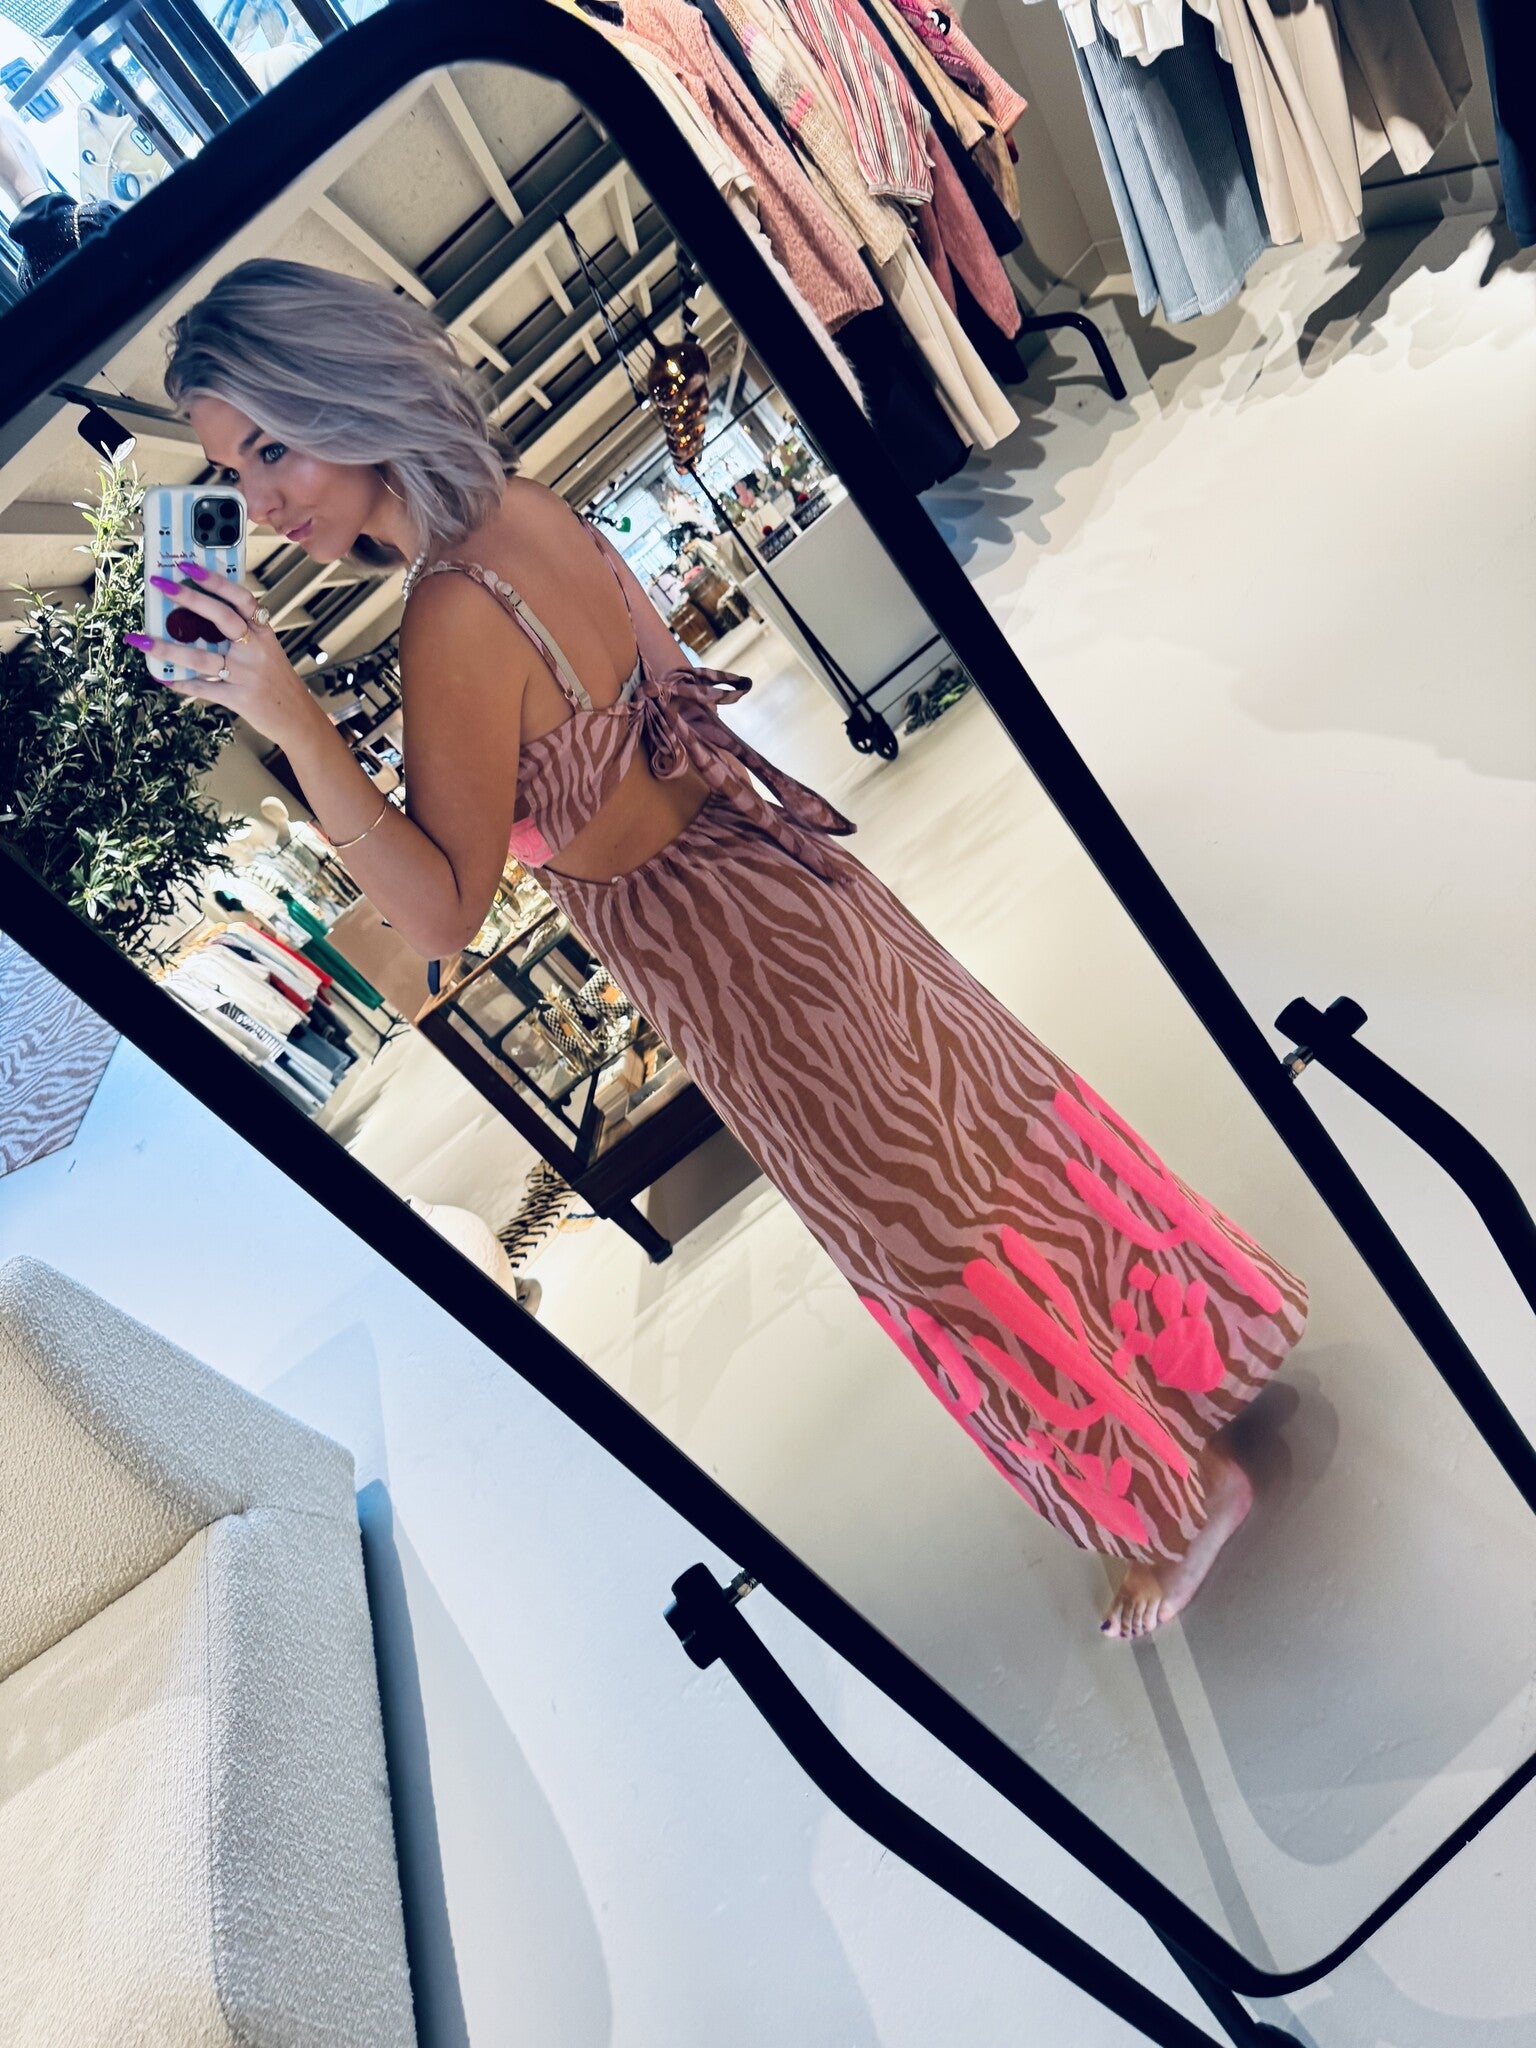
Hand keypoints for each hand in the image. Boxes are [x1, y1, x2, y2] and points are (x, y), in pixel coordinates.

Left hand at [124, 561, 321, 753]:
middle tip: (159, 584)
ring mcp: (246, 675)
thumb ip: (240, 631)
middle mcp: (255, 650)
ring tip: (140, 639)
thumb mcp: (266, 649)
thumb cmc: (276, 680)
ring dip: (167, 648)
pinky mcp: (238, 698)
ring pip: (202, 657)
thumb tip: (196, 612)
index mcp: (262, 633)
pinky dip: (180, 682)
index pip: (240, 598)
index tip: (188, 565)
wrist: (298, 718)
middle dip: (188, 598)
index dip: (215, 580)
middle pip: (221, 618)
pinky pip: (203, 688)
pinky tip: (161, 675)